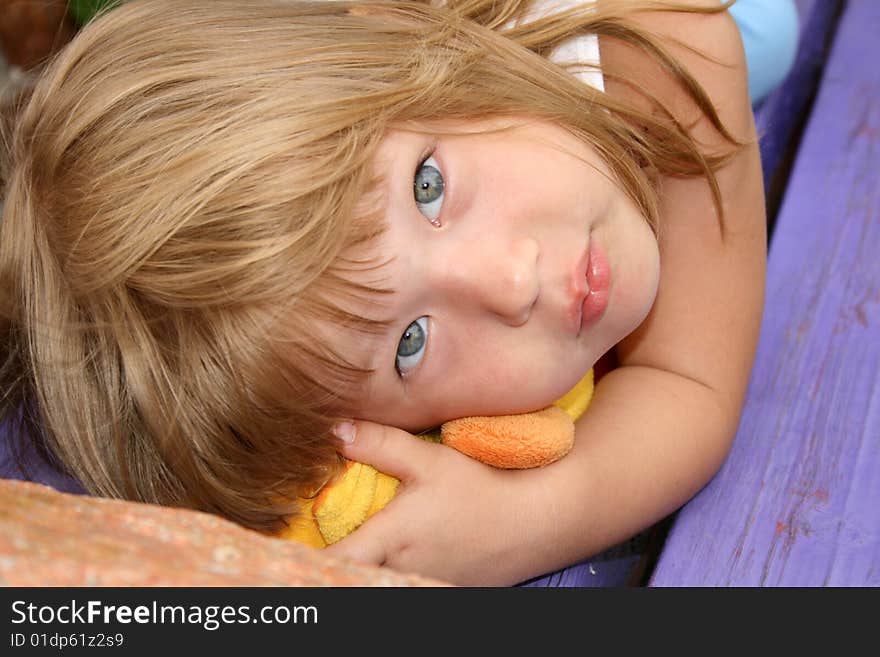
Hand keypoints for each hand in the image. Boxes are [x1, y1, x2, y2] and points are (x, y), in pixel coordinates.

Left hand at [324, 420, 555, 585]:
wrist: (538, 520)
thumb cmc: (481, 488)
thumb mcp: (429, 461)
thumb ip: (380, 444)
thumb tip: (334, 428)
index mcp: (392, 541)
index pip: (337, 562)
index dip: (307, 558)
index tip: (287, 544)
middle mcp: (401, 571)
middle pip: (351, 578)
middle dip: (333, 564)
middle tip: (314, 544)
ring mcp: (422, 585)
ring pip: (377, 581)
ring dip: (363, 566)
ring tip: (352, 547)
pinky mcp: (441, 590)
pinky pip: (403, 584)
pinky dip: (390, 572)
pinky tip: (393, 556)